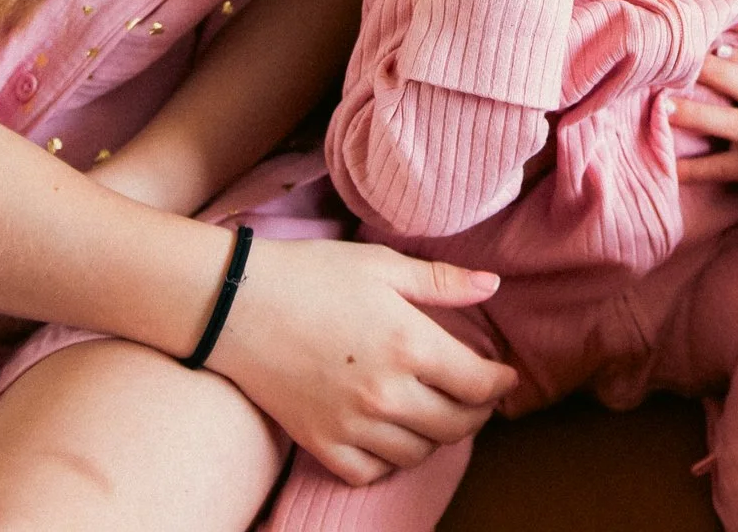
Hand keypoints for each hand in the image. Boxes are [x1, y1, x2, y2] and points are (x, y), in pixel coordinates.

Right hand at [204, 236, 518, 485]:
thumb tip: (493, 285)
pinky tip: (390, 434)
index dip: (499, 383)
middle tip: (475, 397)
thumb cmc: (309, 275)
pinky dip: (389, 459)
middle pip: (457, 426)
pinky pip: (372, 472)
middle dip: (476, 413)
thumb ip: (441, 282)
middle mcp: (387, 394)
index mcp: (410, 344)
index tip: (502, 376)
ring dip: (435, 436)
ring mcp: (352, 424)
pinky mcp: (321, 442)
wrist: (235, 303)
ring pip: (419, 453)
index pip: (479, 385)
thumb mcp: (381, 264)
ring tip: (434, 411)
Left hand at [669, 45, 737, 203]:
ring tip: (664, 106)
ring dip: (696, 114)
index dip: (737, 52)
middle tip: (677, 61)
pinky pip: (718, 167)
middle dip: (711, 72)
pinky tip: (666, 164)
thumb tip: (719, 44)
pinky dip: (691, 169)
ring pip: (728, 122)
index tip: (711, 42)